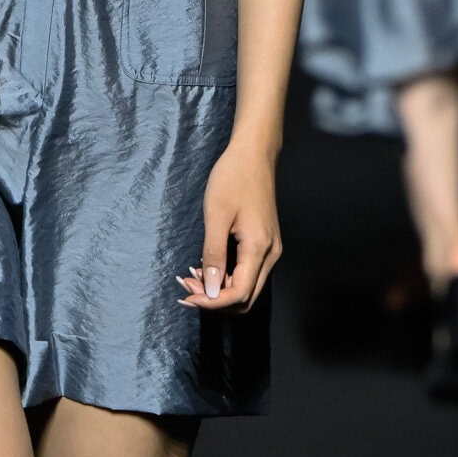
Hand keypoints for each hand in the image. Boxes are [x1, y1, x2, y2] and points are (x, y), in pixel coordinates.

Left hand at [177, 136, 280, 312]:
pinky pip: (247, 272)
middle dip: (215, 299)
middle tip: (187, 288)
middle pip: (246, 298)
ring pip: (247, 287)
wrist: (253, 155)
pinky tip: (207, 267)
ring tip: (192, 277)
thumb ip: (214, 256)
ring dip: (220, 290)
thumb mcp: (216, 216)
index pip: (239, 293)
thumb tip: (211, 290)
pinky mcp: (264, 243)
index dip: (213, 302)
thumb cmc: (233, 178)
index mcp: (259, 248)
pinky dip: (227, 277)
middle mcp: (270, 254)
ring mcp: (270, 249)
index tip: (187, 297)